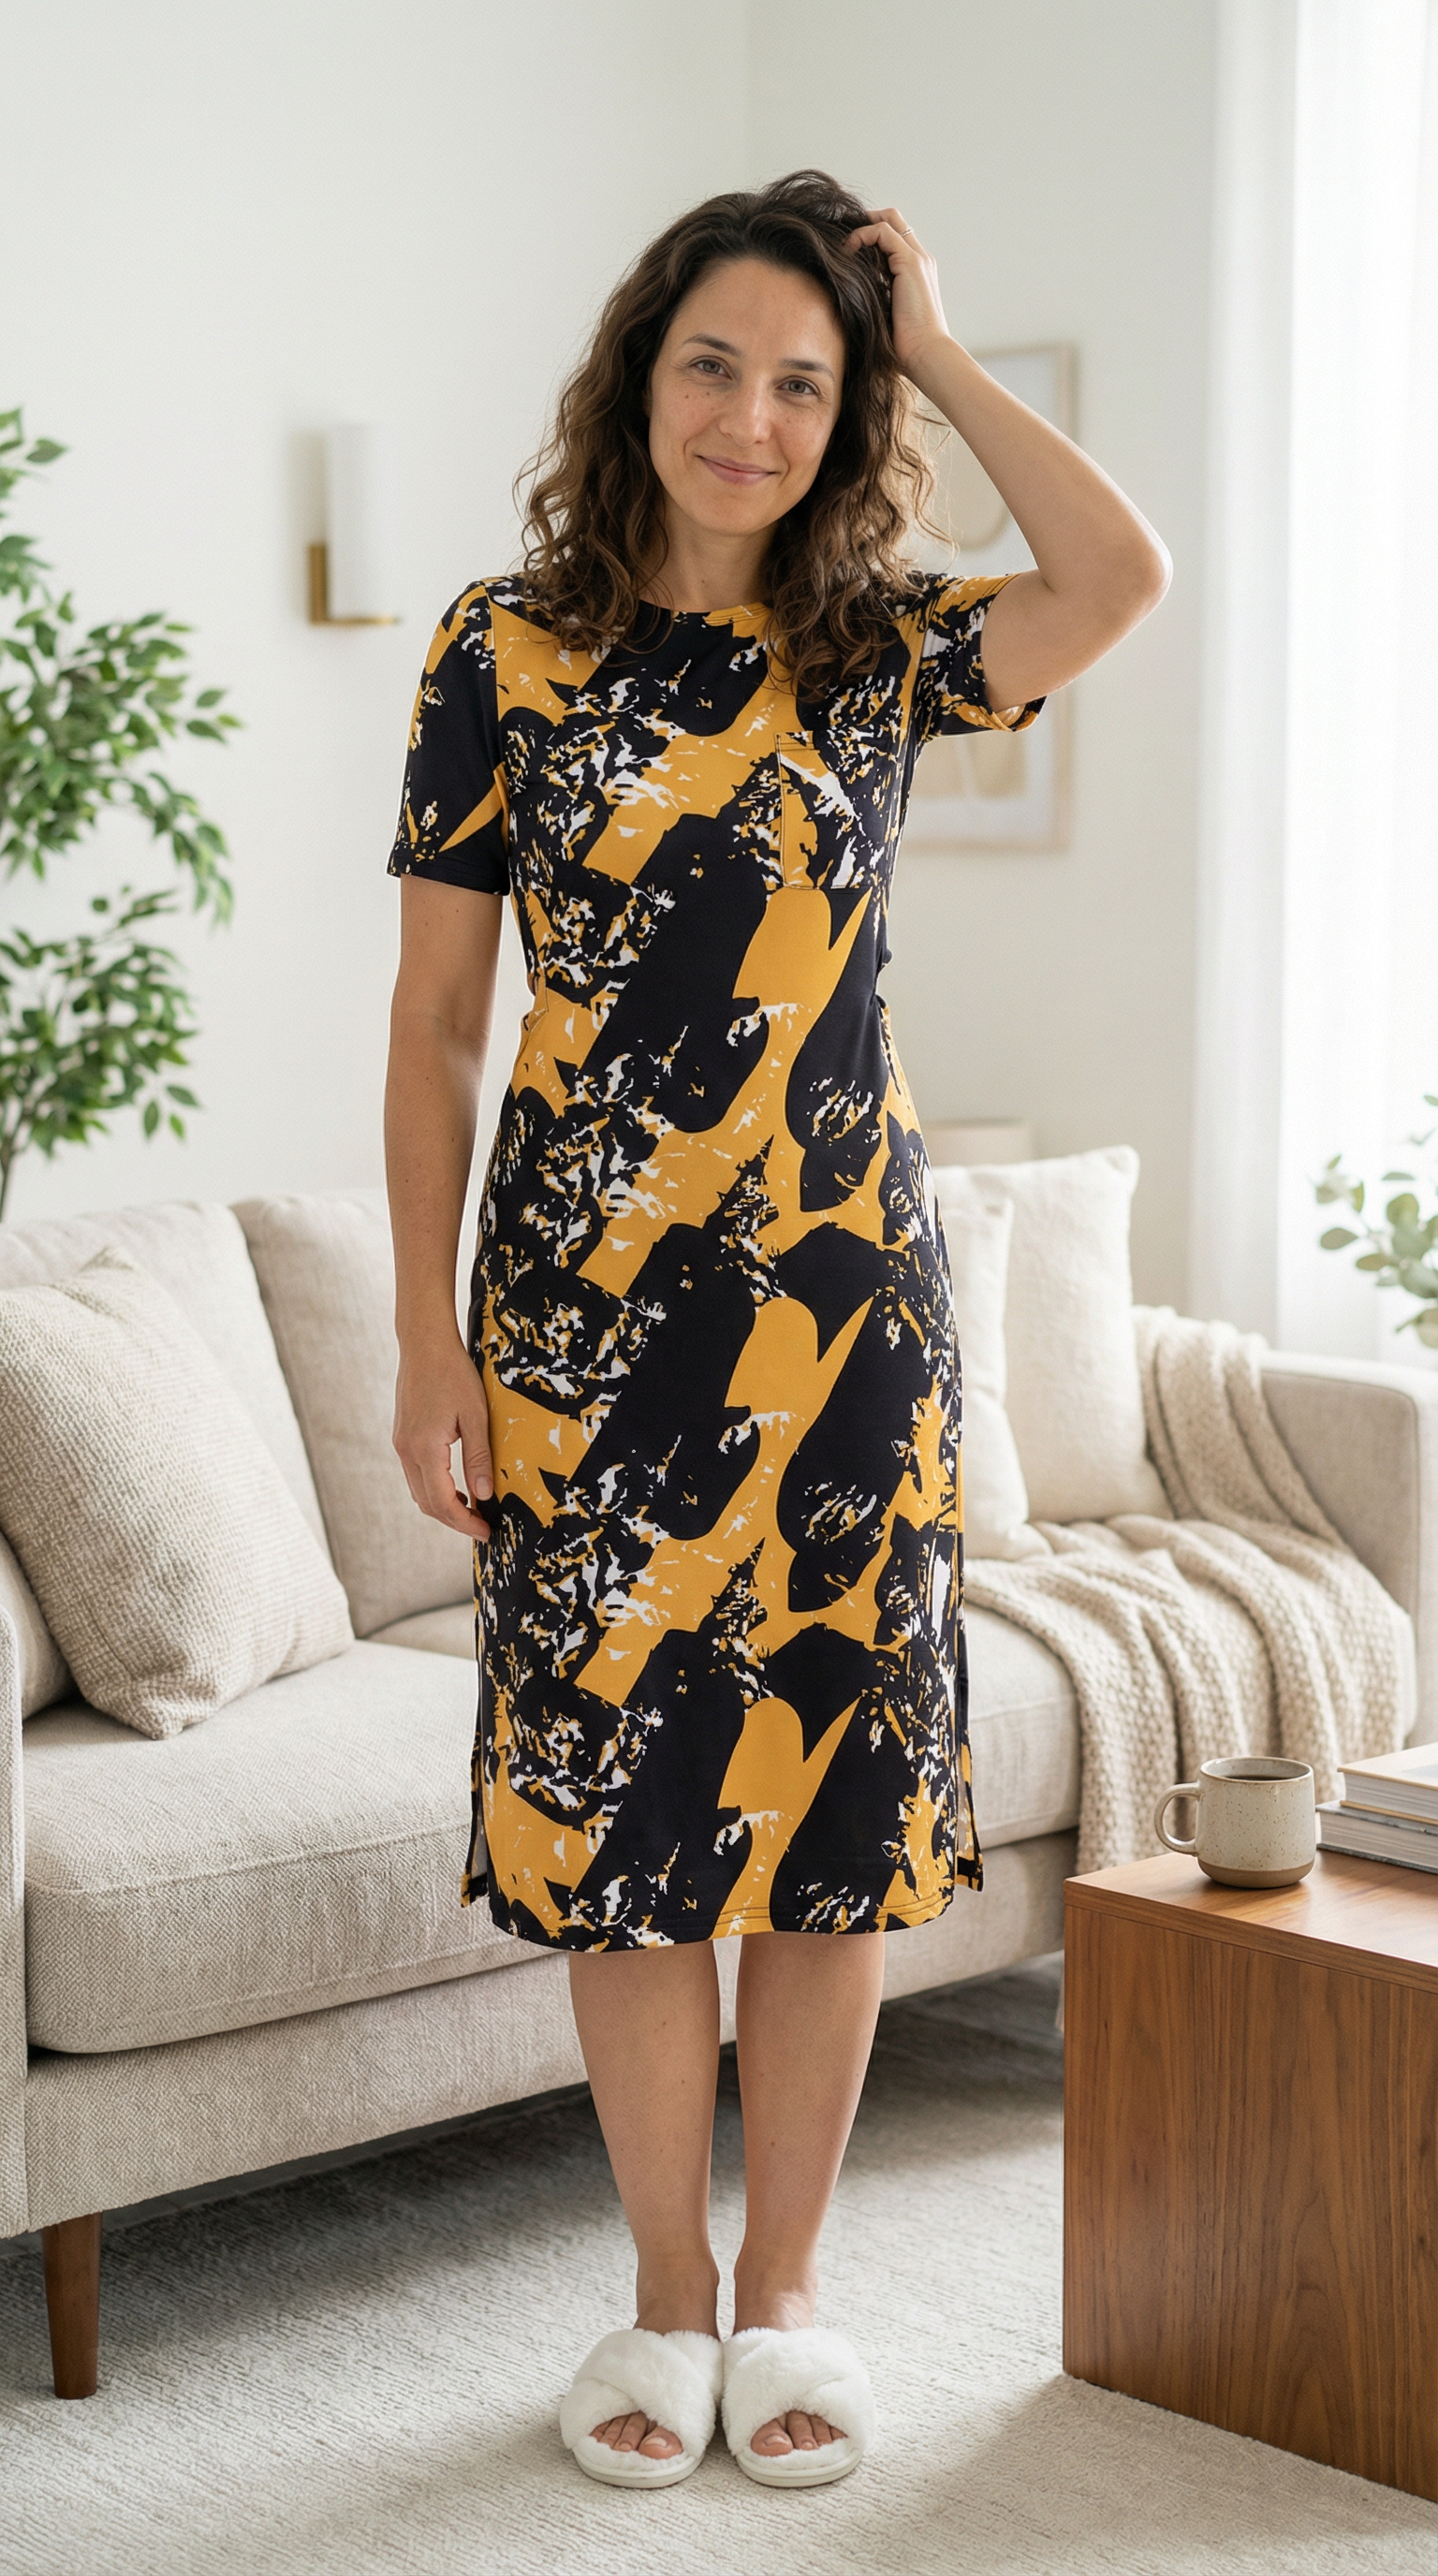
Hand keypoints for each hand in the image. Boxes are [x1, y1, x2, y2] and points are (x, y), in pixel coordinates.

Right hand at [393, 1329, 493, 1538]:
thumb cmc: (453, 1374)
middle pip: (427, 1503)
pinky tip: (456, 1487)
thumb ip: (479, 1458)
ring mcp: (401, 1444)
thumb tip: (484, 1496)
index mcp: (424, 1448)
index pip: (441, 1503)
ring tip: (472, 1510)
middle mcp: (406, 1450)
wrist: (425, 1344)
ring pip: (419, 1491)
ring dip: (443, 1506)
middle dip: (454, 1520)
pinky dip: (434, 1488)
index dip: (464, 1523)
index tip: (486, 1532)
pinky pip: (416, 1475)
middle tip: (482, 1526)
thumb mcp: (476, 1416)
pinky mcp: (402, 1437)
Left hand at [846, 208, 950, 391]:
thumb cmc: (906, 348)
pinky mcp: (910, 263)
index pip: (893, 237)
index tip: (846, 248)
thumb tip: (848, 299)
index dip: (869, 234)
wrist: (925, 355)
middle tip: (841, 237)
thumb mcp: (885, 317)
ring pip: (887, 220)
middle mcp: (920, 260)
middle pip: (892, 219)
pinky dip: (861, 236)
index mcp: (916, 272)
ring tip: (841, 247)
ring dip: (860, 228)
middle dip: (864, 221)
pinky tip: (847, 253)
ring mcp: (917, 259)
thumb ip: (875, 301)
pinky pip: (882, 232)